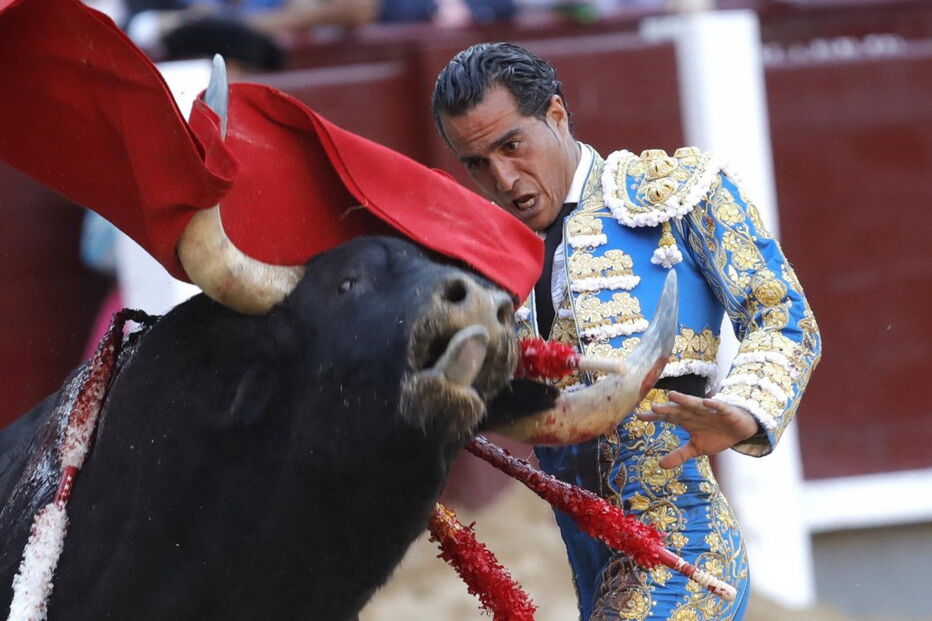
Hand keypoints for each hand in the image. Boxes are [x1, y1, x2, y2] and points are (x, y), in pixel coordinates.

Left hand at [636, 391, 758, 469]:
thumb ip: (679, 454)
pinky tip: (706, 402)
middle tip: (653, 407)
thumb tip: (660, 465)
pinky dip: (713, 404)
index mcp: (686, 420)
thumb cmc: (716, 435)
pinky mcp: (725, 410)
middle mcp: (694, 412)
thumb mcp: (696, 448)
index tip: (638, 416)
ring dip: (684, 400)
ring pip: (694, 404)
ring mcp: (709, 410)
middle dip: (667, 409)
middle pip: (678, 410)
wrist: (741, 430)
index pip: (667, 417)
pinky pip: (718, 406)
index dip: (654, 417)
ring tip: (672, 395)